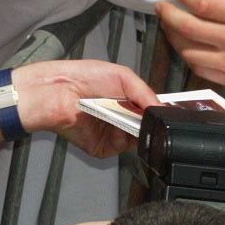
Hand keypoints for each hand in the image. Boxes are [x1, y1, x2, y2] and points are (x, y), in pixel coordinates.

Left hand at [12, 59, 157, 154]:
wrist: (57, 91)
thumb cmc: (81, 78)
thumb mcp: (122, 76)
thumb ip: (145, 92)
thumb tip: (162, 107)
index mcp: (123, 103)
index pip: (147, 113)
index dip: (157, 113)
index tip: (168, 112)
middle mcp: (117, 120)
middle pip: (144, 129)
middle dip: (149, 123)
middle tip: (148, 114)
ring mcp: (109, 135)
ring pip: (135, 141)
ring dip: (135, 129)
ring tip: (125, 114)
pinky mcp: (99, 147)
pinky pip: (120, 147)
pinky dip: (121, 137)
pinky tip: (114, 125)